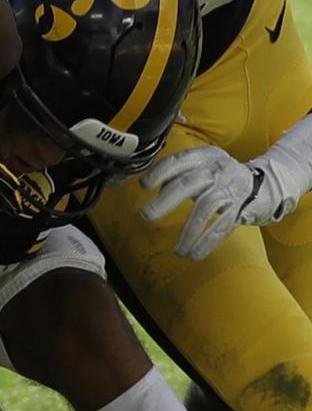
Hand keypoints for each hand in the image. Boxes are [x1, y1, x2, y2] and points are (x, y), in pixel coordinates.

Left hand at [141, 137, 311, 260]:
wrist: (266, 184)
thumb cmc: (220, 177)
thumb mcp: (201, 167)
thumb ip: (178, 177)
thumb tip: (154, 193)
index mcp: (204, 156)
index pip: (178, 161)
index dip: (159, 172)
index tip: (144, 186)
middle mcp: (218, 169)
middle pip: (189, 183)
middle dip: (166, 201)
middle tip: (146, 216)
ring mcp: (232, 189)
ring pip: (206, 207)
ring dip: (189, 231)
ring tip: (178, 250)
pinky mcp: (242, 207)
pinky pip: (223, 226)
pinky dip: (207, 241)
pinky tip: (194, 254)